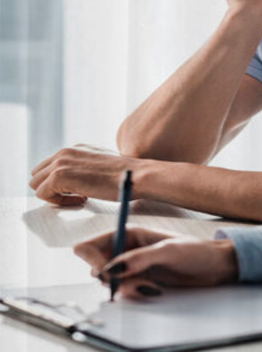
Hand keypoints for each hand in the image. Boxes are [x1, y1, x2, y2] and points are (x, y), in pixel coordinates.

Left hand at [29, 146, 146, 205]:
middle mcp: (64, 153)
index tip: (81, 190)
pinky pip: (42, 194)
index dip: (61, 183)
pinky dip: (58, 202)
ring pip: (36, 184)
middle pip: (37, 174)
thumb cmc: (127, 175)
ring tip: (80, 197)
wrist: (136, 175)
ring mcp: (60, 163)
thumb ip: (87, 168)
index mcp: (74, 150)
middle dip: (53, 188)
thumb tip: (81, 180)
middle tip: (77, 195)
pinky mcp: (58, 176)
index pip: (49, 167)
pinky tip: (82, 199)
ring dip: (54, 195)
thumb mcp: (103, 165)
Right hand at [74, 226, 238, 298]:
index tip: (107, 273)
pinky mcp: (141, 281)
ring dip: (125, 287)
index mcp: (129, 234)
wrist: (217, 267)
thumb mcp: (168, 252)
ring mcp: (133, 267)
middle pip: (95, 267)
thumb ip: (138, 260)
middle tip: (130, 281)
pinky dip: (134, 293)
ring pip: (109, 282)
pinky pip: (124, 291)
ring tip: (150, 285)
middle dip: (109, 278)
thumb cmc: (198, 252)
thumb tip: (110, 270)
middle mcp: (127, 250)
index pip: (89, 246)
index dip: (93, 261)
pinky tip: (154, 289)